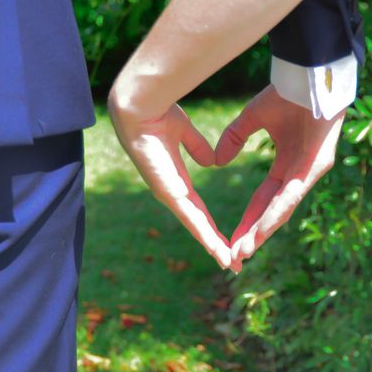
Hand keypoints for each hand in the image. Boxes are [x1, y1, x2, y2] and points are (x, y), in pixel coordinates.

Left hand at [109, 99, 231, 268]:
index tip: (226, 241)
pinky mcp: (168, 190)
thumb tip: (211, 161)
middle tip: (231, 264)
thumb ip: (197, 147)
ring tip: (228, 264)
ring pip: (195, 226)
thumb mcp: (185, 133)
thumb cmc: (158, 115)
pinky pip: (190, 216)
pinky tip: (215, 248)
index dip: (212, 227)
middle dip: (215, 245)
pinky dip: (204, 234)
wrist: (140, 106)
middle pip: (198, 225)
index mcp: (176, 181)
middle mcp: (172, 192)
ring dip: (212, 246)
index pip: (199, 211)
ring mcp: (169, 194)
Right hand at [215, 85, 344, 271]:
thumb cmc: (287, 93)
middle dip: (253, 233)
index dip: (248, 219)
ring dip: (263, 230)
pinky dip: (276, 213)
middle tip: (235, 257)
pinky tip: (262, 229)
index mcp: (285, 165)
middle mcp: (298, 174)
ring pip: (283, 208)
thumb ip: (235, 138)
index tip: (231, 239)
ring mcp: (309, 172)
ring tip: (244, 250)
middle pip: (272, 210)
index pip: (263, 199)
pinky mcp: (317, 166)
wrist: (309, 75)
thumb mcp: (252, 118)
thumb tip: (217, 160)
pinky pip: (293, 195)